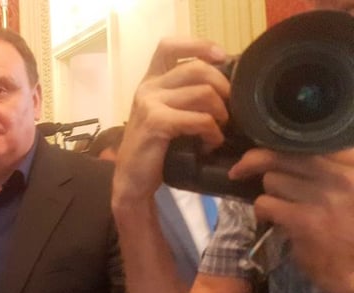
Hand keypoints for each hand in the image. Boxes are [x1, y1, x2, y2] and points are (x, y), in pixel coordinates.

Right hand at [112, 38, 229, 205]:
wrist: (132, 181)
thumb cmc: (154, 150)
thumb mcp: (167, 115)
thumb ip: (185, 96)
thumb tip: (226, 85)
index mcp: (151, 82)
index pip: (169, 46)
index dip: (199, 45)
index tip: (221, 58)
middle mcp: (147, 87)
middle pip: (197, 67)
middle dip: (223, 87)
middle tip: (227, 110)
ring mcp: (149, 103)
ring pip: (203, 93)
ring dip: (220, 114)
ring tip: (217, 131)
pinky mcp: (155, 122)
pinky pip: (199, 119)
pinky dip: (212, 133)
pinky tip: (209, 144)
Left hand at [230, 147, 353, 292]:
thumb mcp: (352, 190)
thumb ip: (332, 172)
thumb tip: (295, 159)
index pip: (312, 140)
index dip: (281, 144)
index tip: (265, 149)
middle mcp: (343, 175)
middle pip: (283, 154)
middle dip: (255, 161)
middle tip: (240, 170)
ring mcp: (325, 197)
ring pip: (272, 180)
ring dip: (268, 194)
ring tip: (279, 208)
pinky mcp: (305, 221)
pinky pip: (266, 205)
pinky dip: (263, 213)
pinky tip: (272, 222)